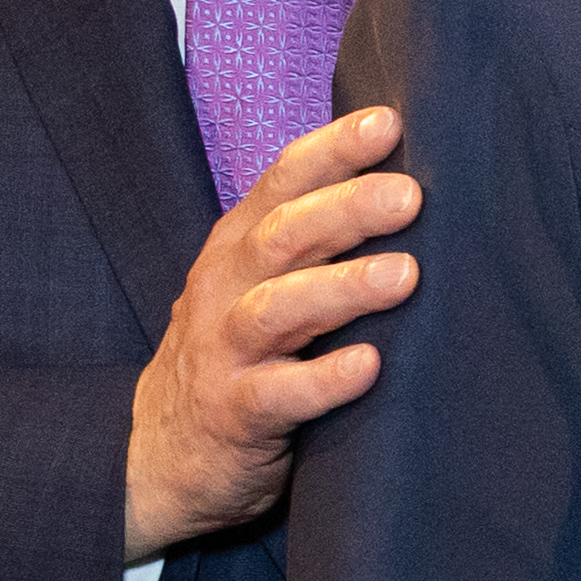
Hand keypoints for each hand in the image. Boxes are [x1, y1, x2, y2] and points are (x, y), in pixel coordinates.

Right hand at [128, 103, 422, 556]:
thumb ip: (318, 242)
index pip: (283, 182)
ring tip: (404, 274)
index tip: (390, 122)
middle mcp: (227, 288)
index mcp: (240, 246)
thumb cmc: (242, 354)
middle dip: (346, 209)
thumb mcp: (265, 284)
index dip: (332, 150)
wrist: (164, 457)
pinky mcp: (234, 415)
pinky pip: (279, 394)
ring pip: (279, 308)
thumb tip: (415, 188)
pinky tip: (369, 366)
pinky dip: (324, 379)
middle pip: (284, 235)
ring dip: (342, 288)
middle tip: (411, 196)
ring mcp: (225, 351)